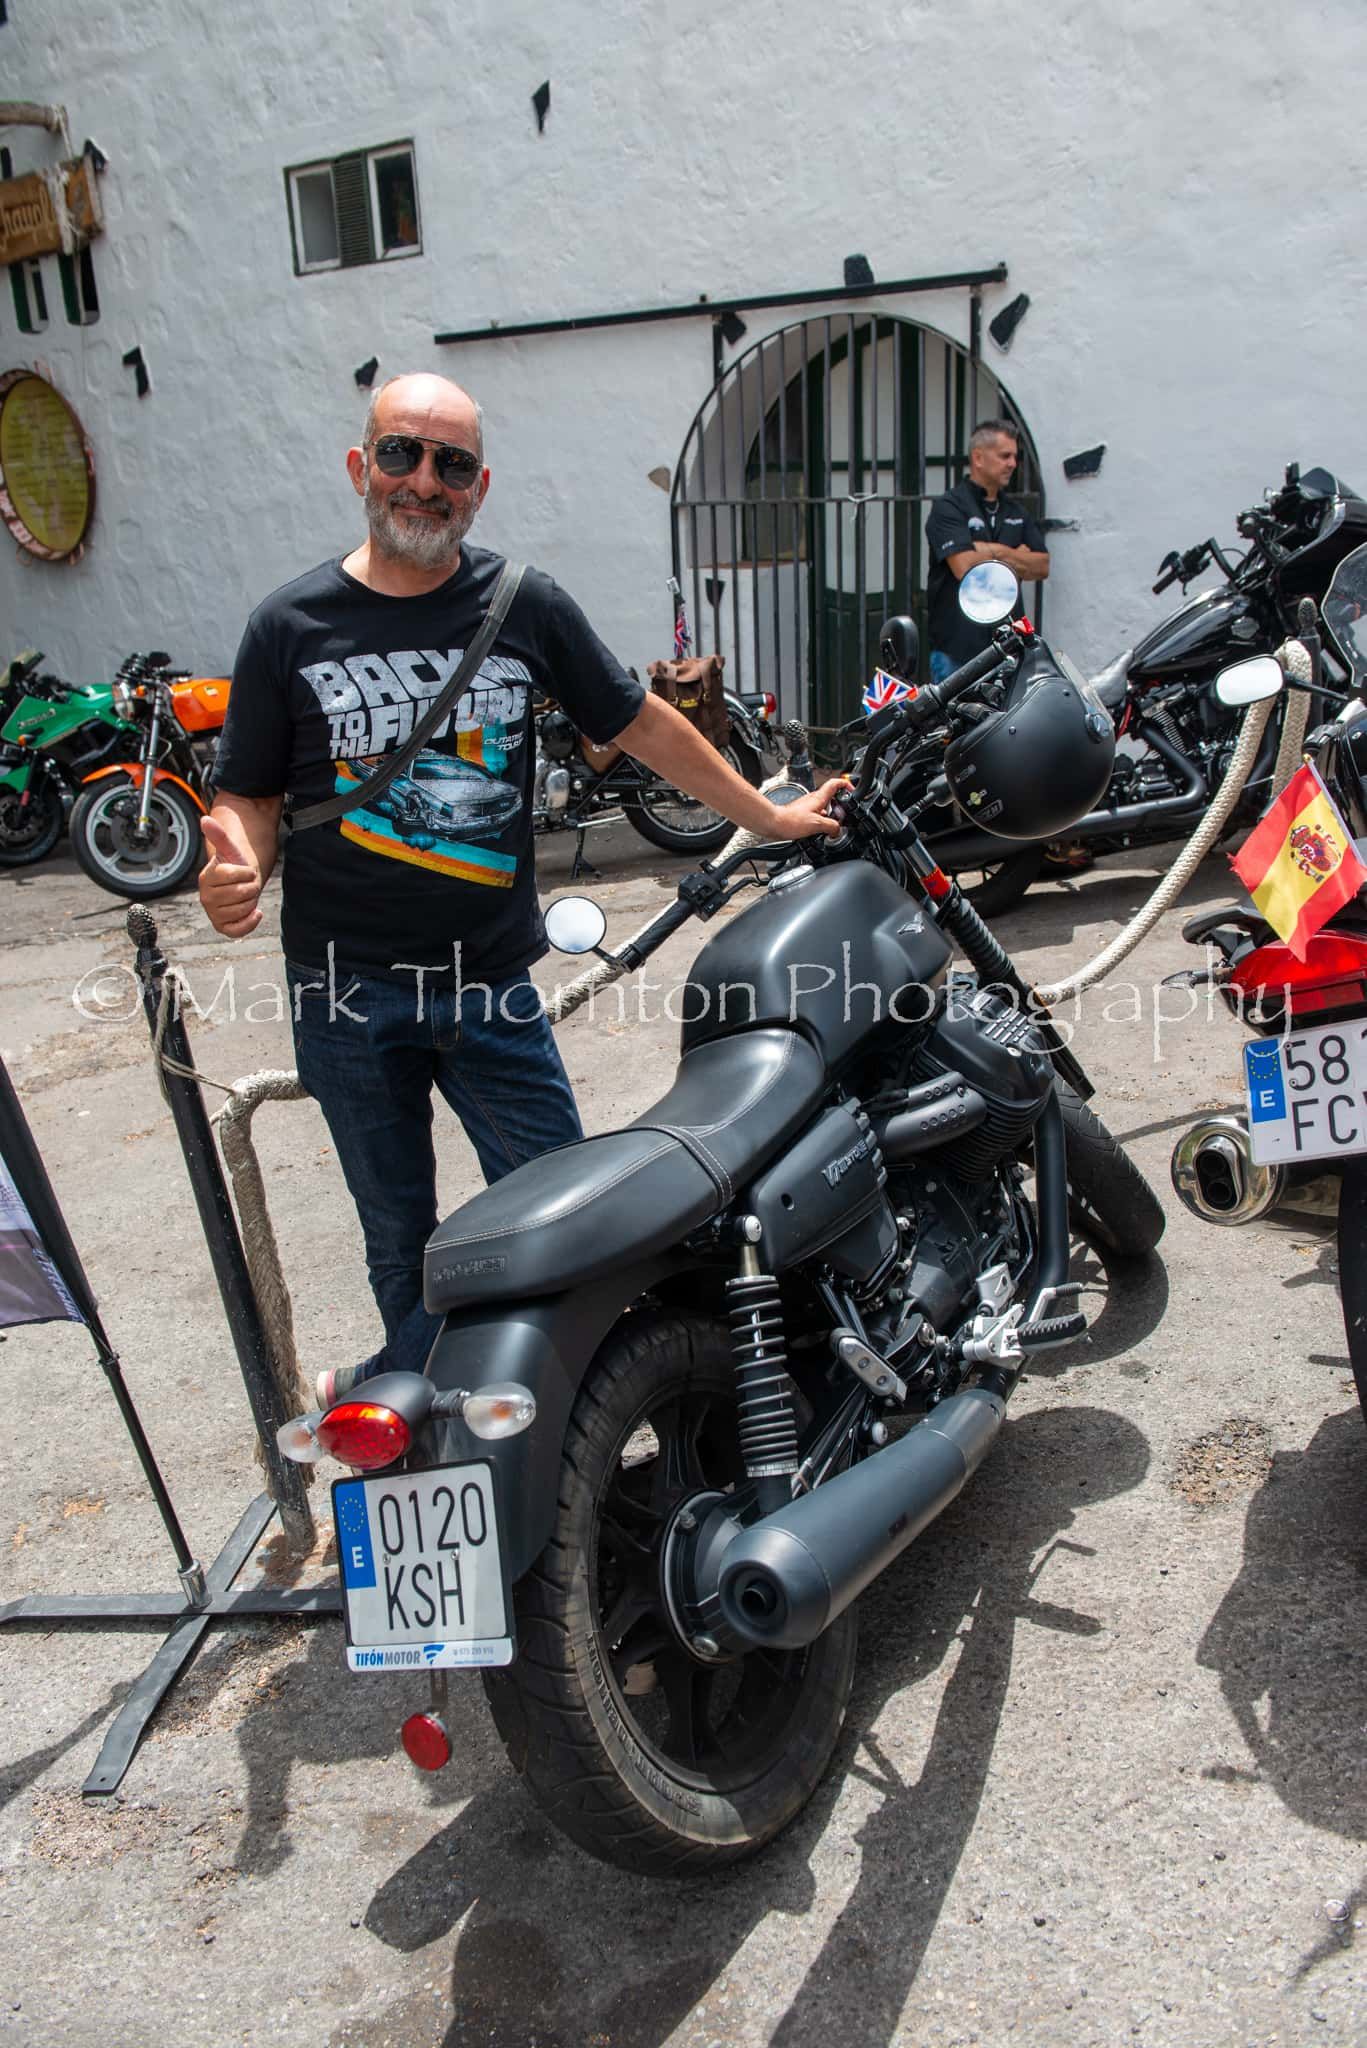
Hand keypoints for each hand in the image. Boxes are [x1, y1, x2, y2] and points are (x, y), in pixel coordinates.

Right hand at [199, 812, 263, 936]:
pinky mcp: (223, 927)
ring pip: (243, 909)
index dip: (246, 872)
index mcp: (207, 878)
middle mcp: (206, 898)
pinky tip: (255, 913)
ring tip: (245, 896)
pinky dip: (249, 922)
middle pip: (241, 893)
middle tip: (246, 884)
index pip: (233, 874)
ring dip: (251, 901)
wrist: (238, 885)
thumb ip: (219, 836)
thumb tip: (206, 819)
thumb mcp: (230, 850)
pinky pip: (237, 930)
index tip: (244, 871)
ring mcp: (213, 913)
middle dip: (251, 887)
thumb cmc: (235, 867)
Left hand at [762, 775, 849, 840]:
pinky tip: (819, 832)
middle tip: (842, 818)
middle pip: (832, 798)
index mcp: (819, 798)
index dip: (846, 785)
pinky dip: (821, 823)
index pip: (835, 784)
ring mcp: (807, 807)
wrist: (774, 824)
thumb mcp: (817, 824)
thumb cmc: (790, 821)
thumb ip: (832, 826)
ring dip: (830, 817)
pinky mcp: (802, 815)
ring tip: (830, 828)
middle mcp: (813, 800)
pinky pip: (816, 817)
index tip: (852, 791)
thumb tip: (838, 830)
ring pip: (824, 809)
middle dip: (840, 808)